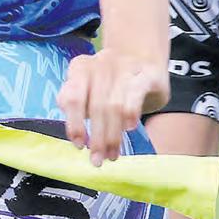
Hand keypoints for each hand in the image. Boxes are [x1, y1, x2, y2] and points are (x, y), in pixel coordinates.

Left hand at [56, 49, 168, 166]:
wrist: (143, 58)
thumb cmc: (110, 83)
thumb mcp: (88, 91)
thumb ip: (77, 105)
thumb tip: (76, 136)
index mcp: (80, 68)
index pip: (72, 98)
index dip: (74, 124)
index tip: (79, 145)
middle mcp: (100, 63)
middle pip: (96, 106)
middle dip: (97, 138)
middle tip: (98, 159)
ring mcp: (124, 66)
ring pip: (115, 105)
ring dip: (114, 135)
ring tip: (113, 154)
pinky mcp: (146, 72)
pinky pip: (136, 93)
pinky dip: (131, 112)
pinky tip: (129, 128)